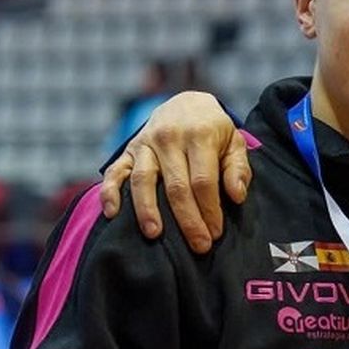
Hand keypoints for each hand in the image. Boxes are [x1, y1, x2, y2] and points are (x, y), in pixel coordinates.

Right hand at [99, 91, 250, 253]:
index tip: (216, 233)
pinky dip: (111, 192)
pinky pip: (116, 172)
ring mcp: (145, 143)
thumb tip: (236, 196)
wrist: (186, 103)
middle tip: (198, 245)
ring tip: (155, 235)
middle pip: (176, 186)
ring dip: (147, 210)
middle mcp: (169, 138)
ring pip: (144, 180)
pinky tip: (112, 213)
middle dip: (187, 219)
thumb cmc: (213, 130)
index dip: (209, 209)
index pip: (203, 180)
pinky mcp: (129, 150)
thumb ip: (238, 168)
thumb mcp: (234, 142)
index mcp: (199, 136)